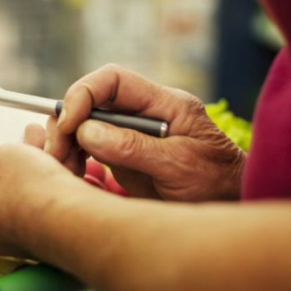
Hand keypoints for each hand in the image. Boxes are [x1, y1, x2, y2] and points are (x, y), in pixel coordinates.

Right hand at [46, 64, 245, 200]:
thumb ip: (134, 147)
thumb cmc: (217, 185)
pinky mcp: (123, 157)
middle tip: (57, 152)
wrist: (232, 210)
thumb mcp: (179, 166)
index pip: (114, 80)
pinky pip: (87, 150)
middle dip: (68, 123)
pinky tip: (72, 175)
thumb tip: (88, 131)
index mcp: (164, 103)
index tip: (69, 123)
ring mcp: (131, 135)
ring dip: (66, 144)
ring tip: (64, 170)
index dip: (85, 93)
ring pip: (84, 126)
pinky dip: (73, 160)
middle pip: (92, 102)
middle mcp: (144, 113)